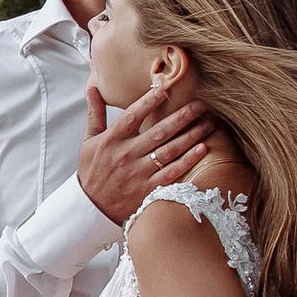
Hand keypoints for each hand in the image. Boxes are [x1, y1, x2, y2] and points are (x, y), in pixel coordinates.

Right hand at [78, 85, 209, 224]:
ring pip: (170, 150)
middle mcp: (126, 155)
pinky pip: (172, 172)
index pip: (132, 116)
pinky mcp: (148, 188)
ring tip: (208, 123)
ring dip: (191, 136)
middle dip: (182, 116)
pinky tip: (203, 148)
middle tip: (201, 105)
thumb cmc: (92, 170)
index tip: (166, 89)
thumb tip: (92, 88)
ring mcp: (139, 172)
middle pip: (159, 132)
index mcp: (111, 140)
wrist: (91, 207)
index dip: (149, 102)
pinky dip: (188, 160)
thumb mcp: (88, 141)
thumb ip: (95, 114)